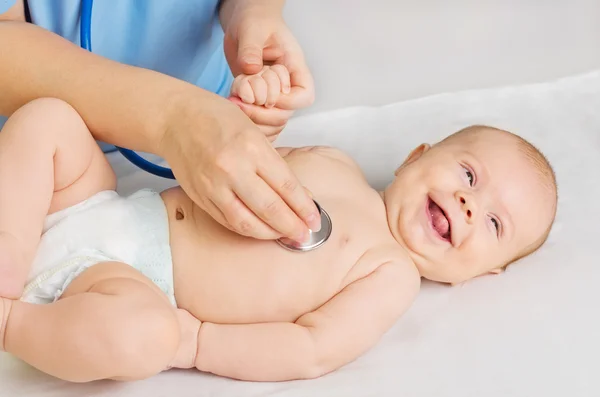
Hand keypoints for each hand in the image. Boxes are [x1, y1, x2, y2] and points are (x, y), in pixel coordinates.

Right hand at [159, 93, 319, 241]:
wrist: (176, 119)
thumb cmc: (218, 119)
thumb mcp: (255, 132)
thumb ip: (276, 165)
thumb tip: (300, 196)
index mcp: (252, 147)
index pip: (286, 186)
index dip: (304, 208)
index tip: (315, 219)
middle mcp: (232, 168)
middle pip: (270, 209)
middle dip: (292, 226)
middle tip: (305, 235)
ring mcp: (213, 185)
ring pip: (247, 222)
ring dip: (270, 234)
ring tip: (284, 236)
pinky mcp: (200, 197)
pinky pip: (228, 221)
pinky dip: (248, 229)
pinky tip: (260, 229)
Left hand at [222, 2, 314, 137]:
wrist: (244, 22)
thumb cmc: (255, 20)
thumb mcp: (252, 28)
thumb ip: (251, 49)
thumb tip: (251, 69)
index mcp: (293, 66)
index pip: (304, 95)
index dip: (287, 102)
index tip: (266, 95)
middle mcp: (285, 84)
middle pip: (286, 114)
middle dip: (263, 114)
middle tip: (241, 102)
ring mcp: (271, 93)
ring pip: (271, 122)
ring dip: (252, 118)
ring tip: (234, 102)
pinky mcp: (256, 97)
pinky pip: (256, 118)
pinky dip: (244, 117)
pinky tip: (232, 103)